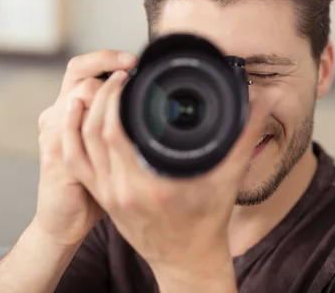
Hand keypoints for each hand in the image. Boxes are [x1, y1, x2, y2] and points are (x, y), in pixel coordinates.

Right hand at [33, 50, 136, 247]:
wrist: (65, 219)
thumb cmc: (92, 182)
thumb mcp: (107, 146)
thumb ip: (120, 124)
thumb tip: (155, 107)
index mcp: (69, 109)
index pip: (83, 69)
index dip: (106, 59)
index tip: (135, 60)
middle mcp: (57, 115)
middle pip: (77, 71)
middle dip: (107, 63)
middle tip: (134, 66)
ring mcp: (54, 133)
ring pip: (78, 94)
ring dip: (108, 90)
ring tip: (132, 91)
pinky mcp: (57, 156)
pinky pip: (74, 130)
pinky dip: (96, 117)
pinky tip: (117, 117)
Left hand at [62, 70, 281, 287]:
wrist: (187, 260)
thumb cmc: (208, 222)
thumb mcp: (229, 179)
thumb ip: (245, 136)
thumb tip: (263, 100)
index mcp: (153, 185)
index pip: (116, 131)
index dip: (115, 97)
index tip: (128, 75)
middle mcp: (124, 191)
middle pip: (95, 132)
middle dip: (101, 97)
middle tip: (116, 75)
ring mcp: (109, 196)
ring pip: (80, 145)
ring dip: (83, 112)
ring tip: (97, 88)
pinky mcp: (102, 198)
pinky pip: (75, 163)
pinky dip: (71, 136)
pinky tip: (76, 115)